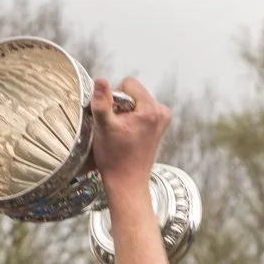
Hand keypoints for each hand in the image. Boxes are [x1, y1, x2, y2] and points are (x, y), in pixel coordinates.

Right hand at [87, 77, 170, 195]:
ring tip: (123, 133)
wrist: (127, 182)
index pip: (128, 83)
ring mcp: (163, 119)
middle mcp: (162, 112)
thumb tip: (100, 81)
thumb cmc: (115, 158)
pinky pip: (142, 111)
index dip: (115, 98)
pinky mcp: (160, 126)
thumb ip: (102, 102)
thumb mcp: (104, 128)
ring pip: (137, 102)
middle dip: (121, 106)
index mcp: (151, 109)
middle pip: (134, 92)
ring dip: (127, 113)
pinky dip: (134, 119)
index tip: (113, 117)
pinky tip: (130, 135)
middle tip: (117, 127)